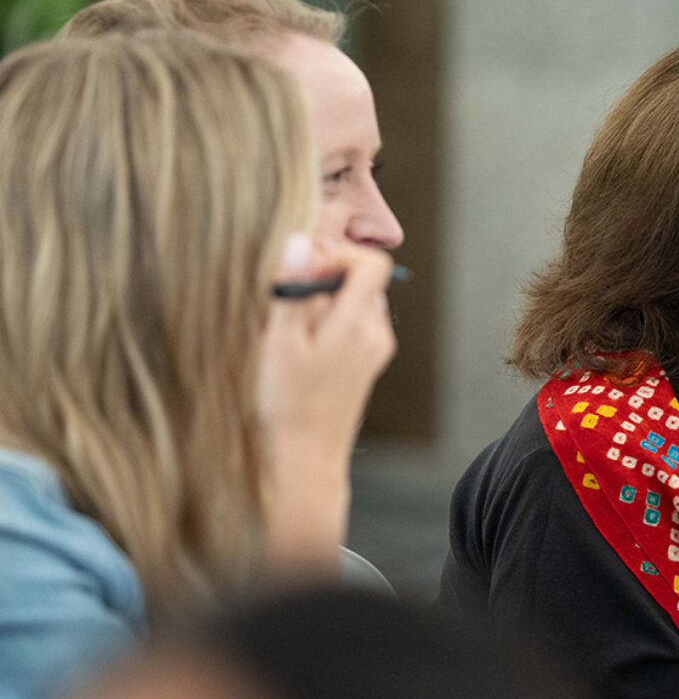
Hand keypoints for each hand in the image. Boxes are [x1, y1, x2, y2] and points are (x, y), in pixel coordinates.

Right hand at [254, 235, 396, 572]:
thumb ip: (294, 289)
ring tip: (290, 329)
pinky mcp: (366, 363)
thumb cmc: (289, 402)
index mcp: (360, 324)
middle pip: (362, 280)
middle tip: (287, 300)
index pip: (373, 263)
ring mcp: (375, 350)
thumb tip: (301, 241)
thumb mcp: (281, 340)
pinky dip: (327, 322)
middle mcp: (376, 334)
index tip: (305, 266)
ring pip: (354, 301)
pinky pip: (351, 324)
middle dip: (324, 278)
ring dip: (323, 301)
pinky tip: (300, 347)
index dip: (339, 253)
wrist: (306, 457)